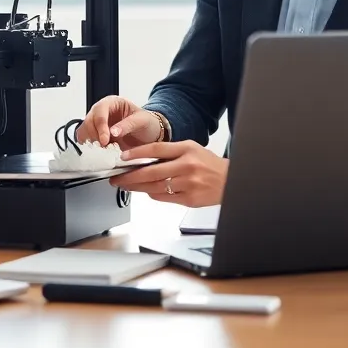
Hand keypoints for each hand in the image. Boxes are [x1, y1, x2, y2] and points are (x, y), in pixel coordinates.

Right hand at [75, 95, 162, 148]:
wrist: (150, 134)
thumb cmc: (147, 123)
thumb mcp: (142, 120)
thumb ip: (128, 125)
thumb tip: (113, 132)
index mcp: (111, 103)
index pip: (99, 112)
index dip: (100, 127)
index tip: (104, 140)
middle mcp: (101, 113)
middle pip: (88, 123)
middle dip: (95, 137)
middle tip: (105, 148)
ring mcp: (97, 125)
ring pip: (84, 133)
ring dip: (92, 144)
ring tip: (104, 152)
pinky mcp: (96, 138)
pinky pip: (87, 143)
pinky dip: (92, 150)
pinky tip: (102, 154)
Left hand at [109, 141, 226, 207]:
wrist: (230, 180)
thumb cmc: (209, 164)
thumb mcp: (191, 149)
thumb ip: (170, 152)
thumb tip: (143, 159)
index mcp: (186, 149)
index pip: (156, 149)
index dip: (137, 153)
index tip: (123, 157)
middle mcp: (187, 166)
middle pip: (151, 171)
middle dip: (130, 176)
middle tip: (117, 177)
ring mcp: (188, 183)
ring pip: (155, 187)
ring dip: (137, 187)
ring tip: (125, 186)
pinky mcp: (189, 199)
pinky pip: (164, 197)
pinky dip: (152, 194)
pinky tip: (145, 191)